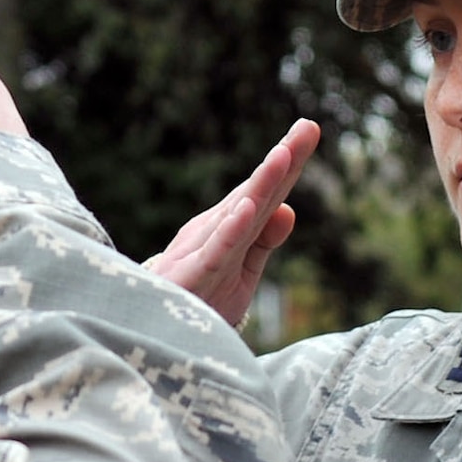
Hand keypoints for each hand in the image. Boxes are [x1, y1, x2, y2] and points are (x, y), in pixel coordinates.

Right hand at [146, 120, 320, 328]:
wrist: (151, 335)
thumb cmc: (199, 301)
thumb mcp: (241, 271)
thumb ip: (263, 241)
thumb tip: (289, 209)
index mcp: (228, 229)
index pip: (265, 193)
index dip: (289, 164)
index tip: (310, 128)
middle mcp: (214, 232)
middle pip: (255, 194)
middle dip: (282, 161)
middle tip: (307, 127)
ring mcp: (202, 252)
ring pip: (237, 216)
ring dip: (260, 184)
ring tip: (284, 154)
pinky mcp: (192, 278)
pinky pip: (214, 253)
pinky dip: (230, 230)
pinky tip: (249, 208)